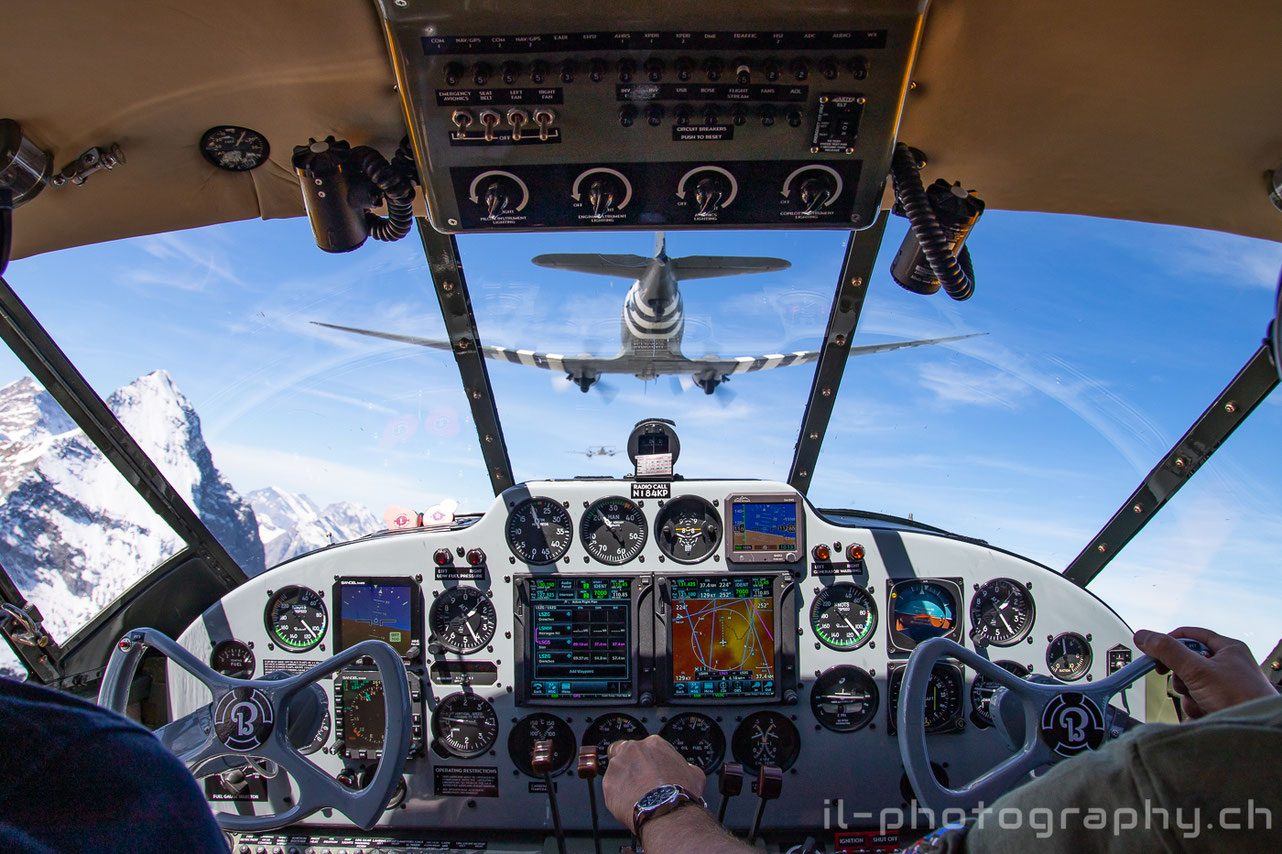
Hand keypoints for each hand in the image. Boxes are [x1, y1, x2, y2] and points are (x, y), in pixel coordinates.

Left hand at [602, 735, 706, 830]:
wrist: (667, 812)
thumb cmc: (680, 793)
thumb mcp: (695, 774)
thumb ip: (685, 767)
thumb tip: (687, 770)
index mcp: (654, 744)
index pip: (645, 747)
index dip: (647, 760)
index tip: (650, 770)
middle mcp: (633, 750)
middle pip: (625, 752)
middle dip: (630, 765)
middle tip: (639, 780)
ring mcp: (618, 766)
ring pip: (615, 770)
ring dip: (623, 780)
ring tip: (635, 795)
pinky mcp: (608, 784)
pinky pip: (610, 788)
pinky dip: (617, 795)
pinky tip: (629, 803)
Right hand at [1134, 626, 1275, 719]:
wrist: (1255, 731)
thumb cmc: (1240, 697)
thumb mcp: (1198, 669)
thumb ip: (1168, 651)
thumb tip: (1143, 636)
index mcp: (1227, 649)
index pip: (1189, 635)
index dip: (1170, 642)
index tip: (1153, 653)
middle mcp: (1227, 665)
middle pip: (1186, 661)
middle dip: (1180, 675)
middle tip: (1181, 679)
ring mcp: (1224, 686)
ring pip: (1189, 683)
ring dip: (1188, 694)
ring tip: (1199, 700)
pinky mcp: (1220, 704)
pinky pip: (1196, 700)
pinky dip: (1195, 707)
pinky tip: (1204, 711)